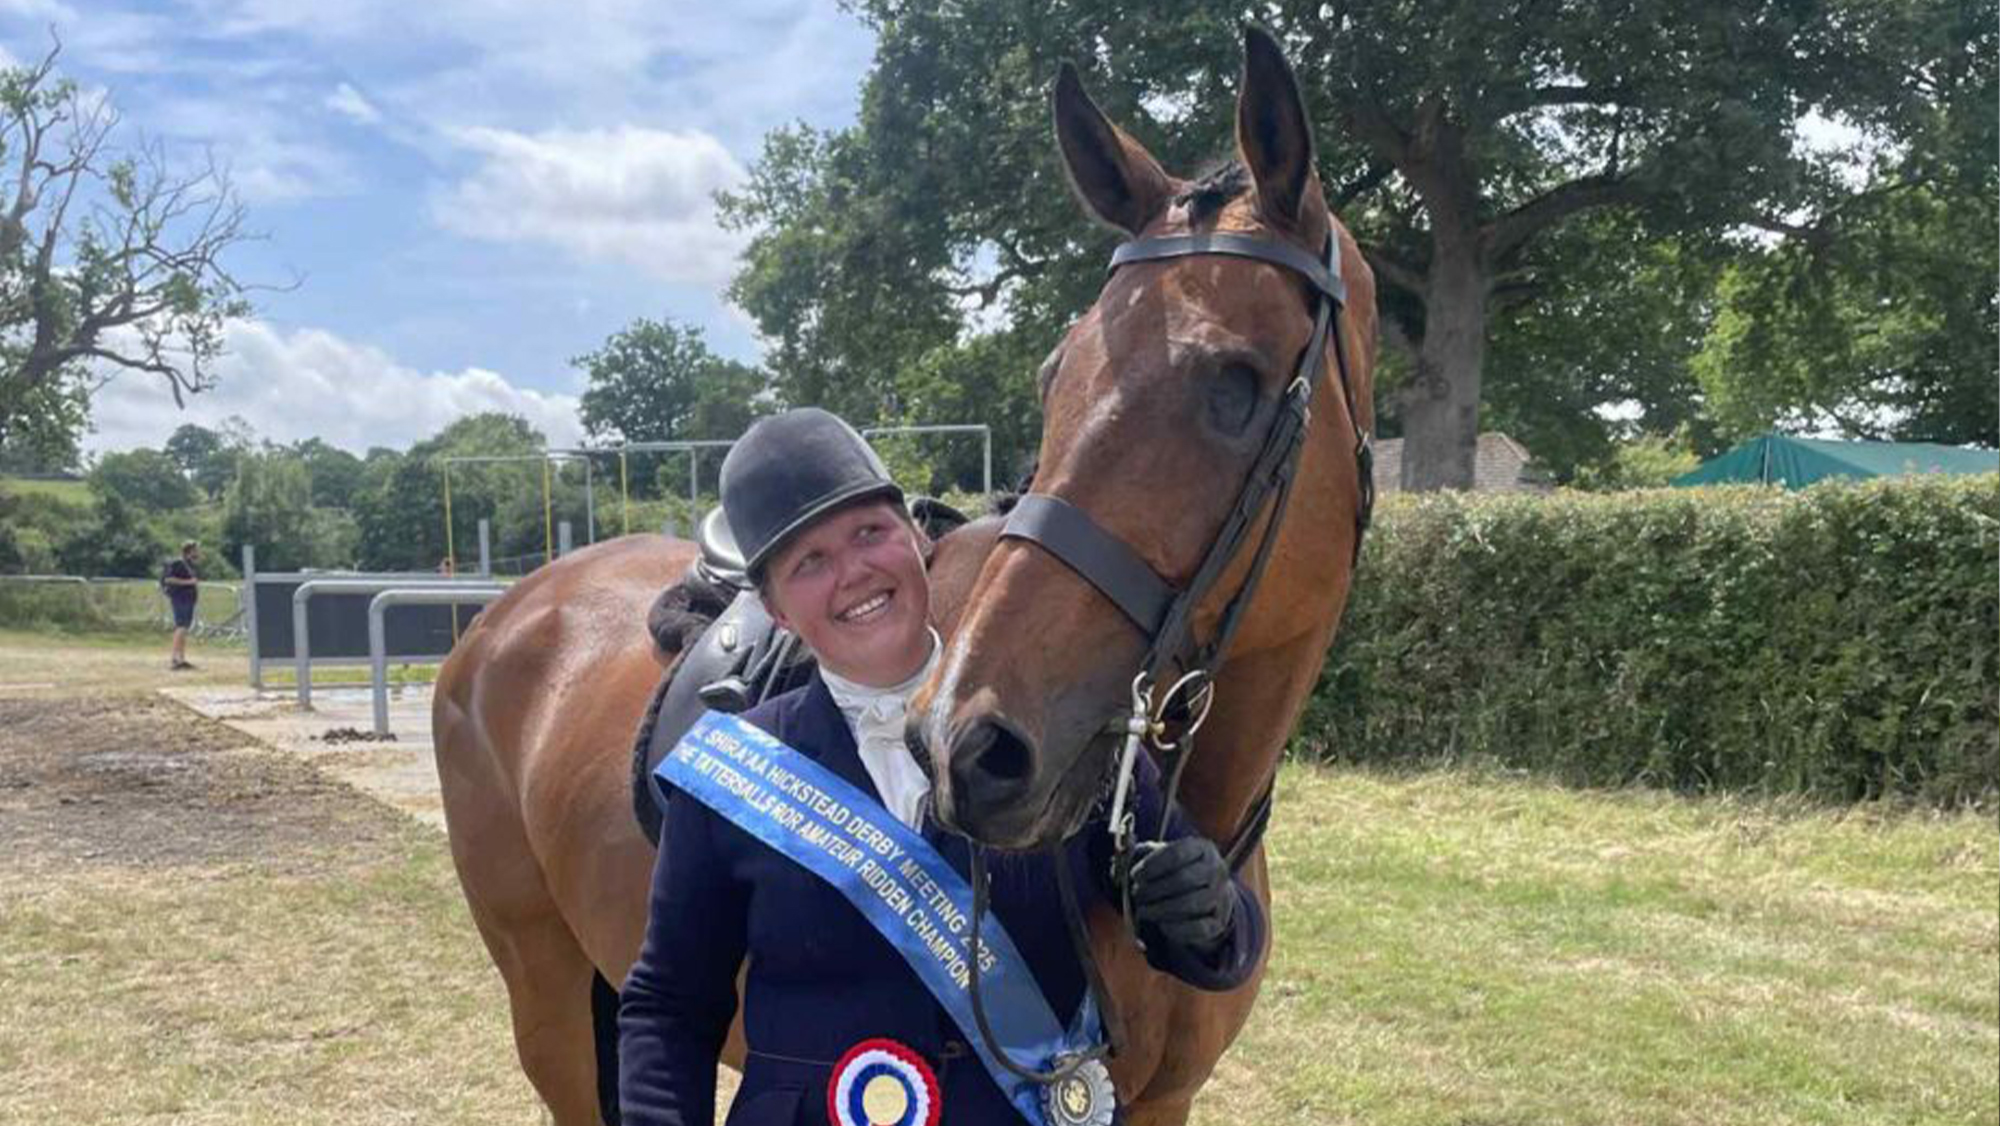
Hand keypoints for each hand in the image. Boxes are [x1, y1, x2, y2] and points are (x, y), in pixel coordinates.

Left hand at [1128, 837, 1234, 955]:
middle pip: (1183, 879)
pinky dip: (1177, 928)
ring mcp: (1221, 896)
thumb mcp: (1165, 857)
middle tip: (1136, 895)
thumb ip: (1142, 855)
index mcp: (1203, 848)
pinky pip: (1198, 928)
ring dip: (1161, 909)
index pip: (1176, 853)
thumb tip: (1118, 861)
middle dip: (1154, 889)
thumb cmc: (1180, 872)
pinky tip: (1161, 925)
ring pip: (1190, 903)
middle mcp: (1217, 870)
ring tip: (1144, 910)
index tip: (1134, 874)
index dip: (1152, 865)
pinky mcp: (1219, 922)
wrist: (1211, 895)